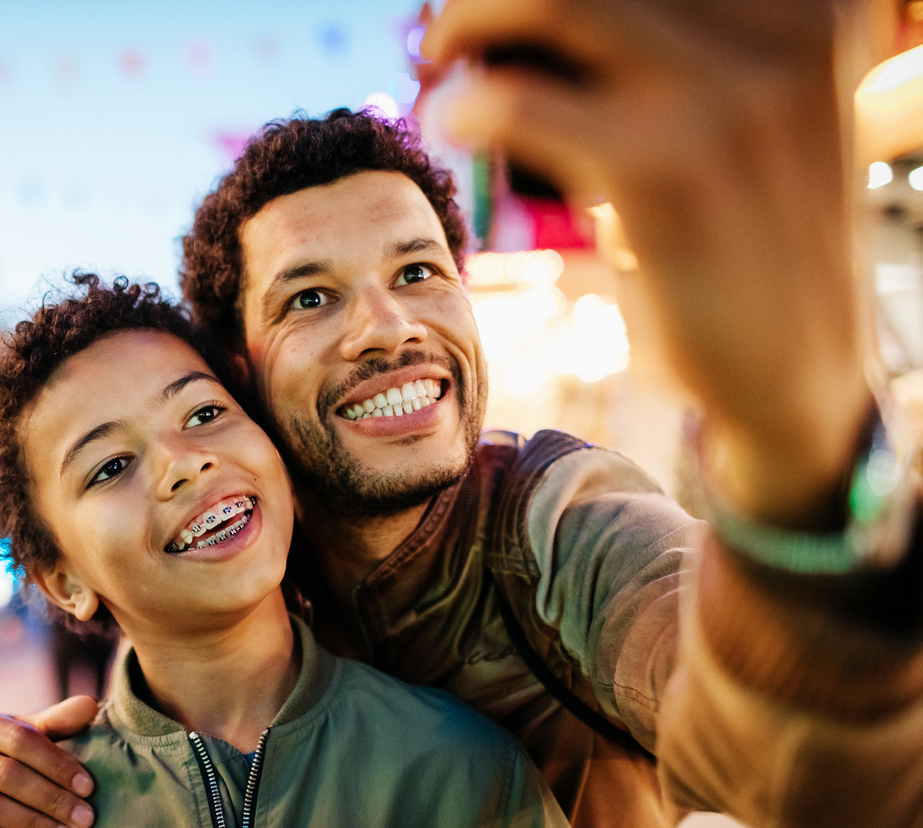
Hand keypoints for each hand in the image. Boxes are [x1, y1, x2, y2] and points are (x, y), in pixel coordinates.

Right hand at [0, 697, 99, 827]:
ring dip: (33, 825)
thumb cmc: (4, 752)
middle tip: (85, 819)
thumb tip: (90, 705)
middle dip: (51, 799)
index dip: (57, 764)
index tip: (88, 787)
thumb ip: (58, 720)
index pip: (20, 739)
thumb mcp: (27, 732)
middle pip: (5, 775)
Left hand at [423, 0, 874, 524]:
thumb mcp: (739, 116)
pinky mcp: (664, 173)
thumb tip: (524, 16)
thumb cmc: (746, 238)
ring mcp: (729, 97)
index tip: (500, 19)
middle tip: (449, 38)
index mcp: (808, 5)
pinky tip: (454, 128)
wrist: (796, 371)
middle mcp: (783, 30)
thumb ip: (667, 52)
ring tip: (440, 73)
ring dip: (468, 24)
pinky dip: (464, 106)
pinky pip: (520, 102)